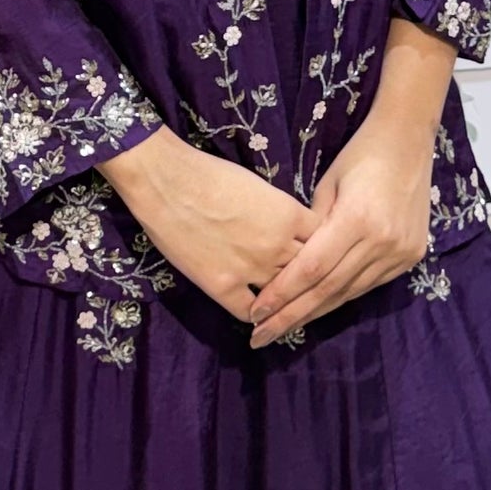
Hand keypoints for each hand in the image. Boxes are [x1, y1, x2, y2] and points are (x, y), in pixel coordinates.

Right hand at [102, 127, 309, 323]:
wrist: (167, 181)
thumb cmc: (210, 173)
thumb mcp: (260, 186)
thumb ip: (281, 212)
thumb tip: (290, 230)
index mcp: (290, 215)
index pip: (322, 242)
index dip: (319, 249)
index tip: (313, 254)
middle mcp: (278, 246)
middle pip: (307, 272)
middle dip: (306, 277)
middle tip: (302, 285)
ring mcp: (251, 269)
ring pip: (282, 296)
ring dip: (283, 300)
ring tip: (284, 306)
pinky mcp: (222, 287)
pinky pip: (250, 313)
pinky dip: (257, 315)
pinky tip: (257, 314)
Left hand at [245, 18, 450, 347]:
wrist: (409, 140)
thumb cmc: (359, 155)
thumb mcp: (327, 185)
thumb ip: (311, 227)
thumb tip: (291, 261)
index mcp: (356, 220)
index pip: (311, 269)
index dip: (281, 294)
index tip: (255, 313)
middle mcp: (381, 242)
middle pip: (328, 289)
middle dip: (292, 316)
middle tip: (261, 337)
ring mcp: (400, 252)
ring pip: (350, 293)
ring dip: (316, 312)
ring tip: (285, 328)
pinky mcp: (411, 257)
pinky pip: (370, 285)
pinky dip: (342, 296)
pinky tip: (320, 307)